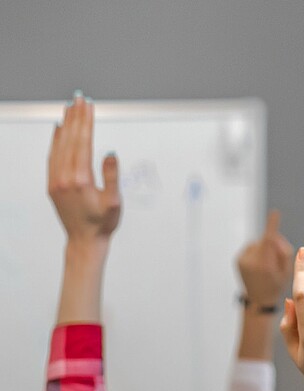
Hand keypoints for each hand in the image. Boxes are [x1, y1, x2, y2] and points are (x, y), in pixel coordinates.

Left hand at [48, 93, 120, 245]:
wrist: (84, 240)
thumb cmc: (102, 223)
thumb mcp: (114, 202)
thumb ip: (112, 176)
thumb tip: (109, 153)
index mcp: (80, 180)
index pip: (83, 142)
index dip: (86, 122)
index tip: (88, 106)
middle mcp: (64, 177)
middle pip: (70, 140)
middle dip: (76, 117)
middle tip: (79, 99)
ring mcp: (55, 180)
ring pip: (59, 145)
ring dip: (65, 125)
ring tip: (70, 108)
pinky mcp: (52, 184)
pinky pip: (52, 156)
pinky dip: (55, 140)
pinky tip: (59, 130)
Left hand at [237, 210, 293, 306]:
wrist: (258, 300)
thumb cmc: (276, 286)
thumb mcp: (287, 272)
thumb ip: (284, 252)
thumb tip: (275, 237)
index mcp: (265, 266)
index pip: (269, 240)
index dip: (272, 225)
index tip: (275, 213)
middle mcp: (251, 261)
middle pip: (266, 241)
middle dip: (275, 244)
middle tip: (279, 258)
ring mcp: (243, 260)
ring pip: (259, 243)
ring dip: (266, 248)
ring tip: (269, 263)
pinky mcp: (238, 259)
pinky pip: (252, 247)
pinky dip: (258, 251)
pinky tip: (261, 264)